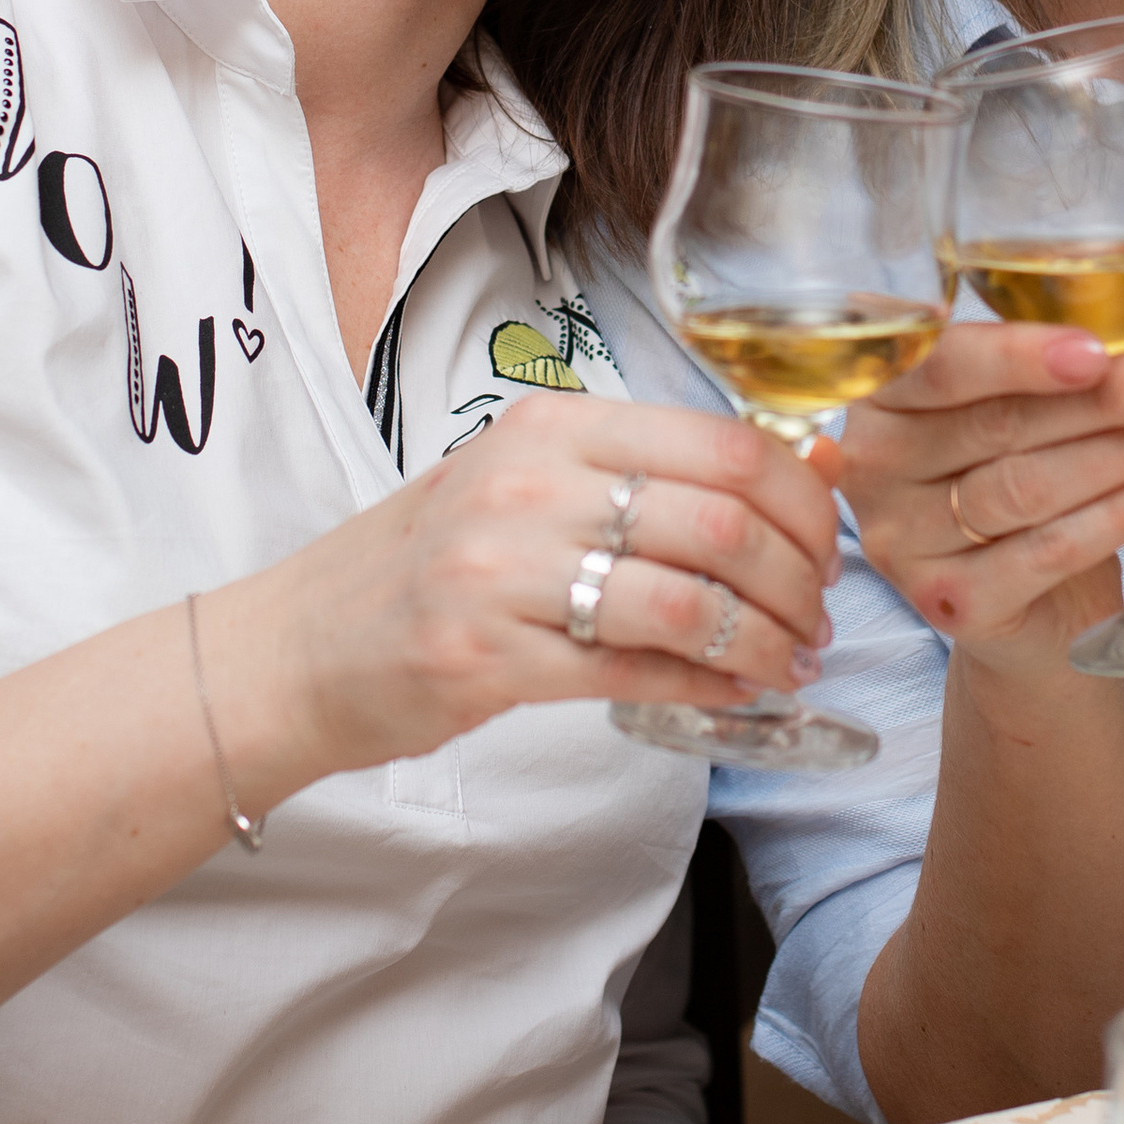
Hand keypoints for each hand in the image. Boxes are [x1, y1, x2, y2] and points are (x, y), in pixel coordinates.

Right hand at [250, 391, 842, 782]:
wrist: (296, 649)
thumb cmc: (427, 565)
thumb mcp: (526, 483)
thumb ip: (636, 476)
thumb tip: (785, 481)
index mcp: (552, 426)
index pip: (724, 443)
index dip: (804, 501)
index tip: (827, 544)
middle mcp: (532, 484)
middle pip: (725, 520)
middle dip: (801, 580)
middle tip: (821, 618)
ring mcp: (504, 571)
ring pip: (691, 600)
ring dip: (766, 644)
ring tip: (791, 665)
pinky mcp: (488, 658)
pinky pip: (636, 672)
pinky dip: (710, 688)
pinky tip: (739, 698)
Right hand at [839, 278, 1123, 684]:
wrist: (1034, 611)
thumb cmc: (1040, 480)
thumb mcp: (1075, 402)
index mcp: (886, 389)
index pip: (940, 363)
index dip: (1016, 355)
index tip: (1099, 348)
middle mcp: (876, 461)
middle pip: (999, 424)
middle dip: (1107, 401)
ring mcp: (902, 540)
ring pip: (1026, 488)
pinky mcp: (948, 604)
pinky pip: (1043, 553)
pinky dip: (1119, 516)